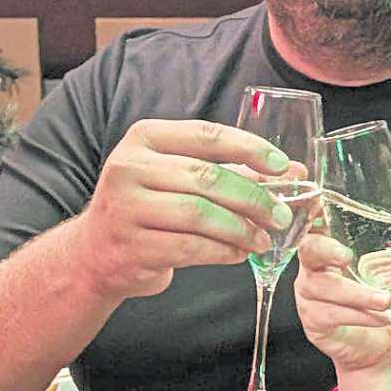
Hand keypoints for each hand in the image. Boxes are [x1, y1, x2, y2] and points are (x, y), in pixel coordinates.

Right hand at [70, 118, 294, 301]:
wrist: (95, 252)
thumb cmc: (150, 208)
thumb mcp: (180, 178)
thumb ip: (235, 171)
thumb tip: (295, 172)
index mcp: (145, 138)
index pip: (208, 136)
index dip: (250, 149)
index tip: (282, 165)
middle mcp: (130, 167)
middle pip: (208, 178)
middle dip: (253, 198)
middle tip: (280, 216)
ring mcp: (127, 207)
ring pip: (201, 215)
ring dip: (241, 229)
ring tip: (261, 240)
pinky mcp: (131, 245)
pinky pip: (190, 247)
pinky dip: (223, 252)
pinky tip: (238, 254)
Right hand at [294, 216, 390, 373]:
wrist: (386, 347)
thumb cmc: (388, 305)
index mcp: (331, 252)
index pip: (314, 227)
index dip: (312, 217)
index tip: (323, 212)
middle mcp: (314, 270)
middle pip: (308, 251)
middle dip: (326, 250)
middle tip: (348, 256)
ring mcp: (310, 297)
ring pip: (322, 287)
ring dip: (357, 294)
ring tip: (386, 300)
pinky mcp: (314, 322)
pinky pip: (330, 314)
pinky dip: (358, 315)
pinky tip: (378, 318)